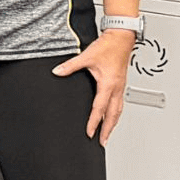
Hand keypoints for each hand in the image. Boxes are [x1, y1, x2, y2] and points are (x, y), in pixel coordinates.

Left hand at [52, 30, 134, 144]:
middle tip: (102, 142)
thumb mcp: (86, 56)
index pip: (99, 108)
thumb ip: (70, 66)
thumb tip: (57, 72)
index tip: (89, 133)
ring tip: (108, 134)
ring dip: (113, 123)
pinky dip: (116, 113)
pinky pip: (120, 103)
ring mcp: (121, 87)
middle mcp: (117, 88)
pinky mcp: (121, 84)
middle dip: (107, 130)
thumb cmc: (108, 46)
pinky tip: (112, 116)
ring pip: (118, 110)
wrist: (122, 38)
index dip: (94, 122)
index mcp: (108, 84)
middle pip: (113, 115)